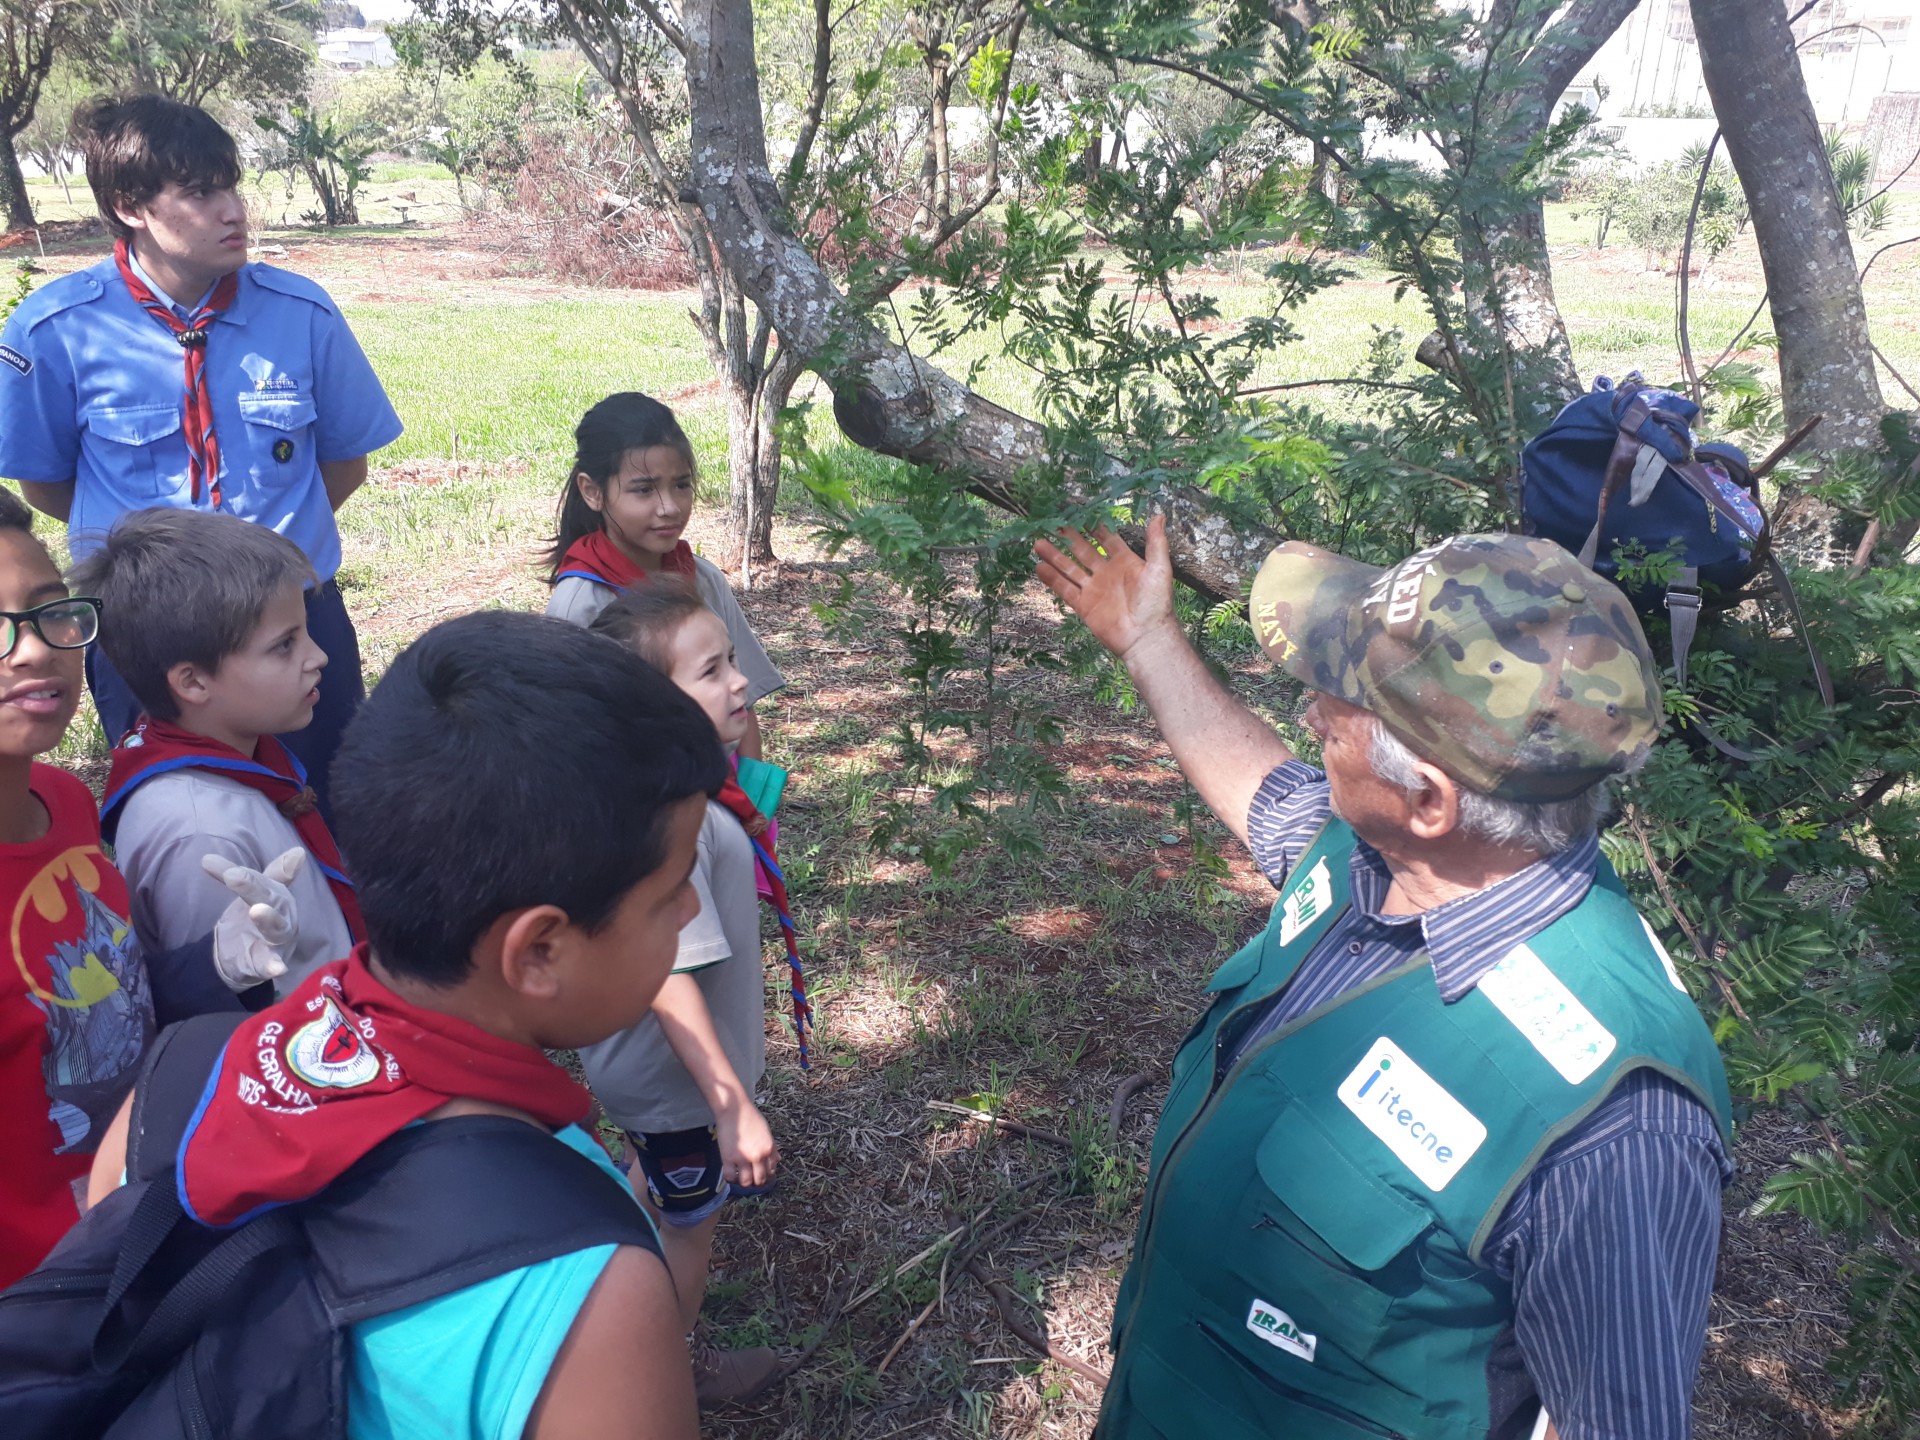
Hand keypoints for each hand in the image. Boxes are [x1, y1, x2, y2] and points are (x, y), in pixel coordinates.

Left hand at [203, 848, 305, 989]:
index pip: (272, 879)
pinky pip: (272, 964)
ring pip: (278, 928)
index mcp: (279, 897)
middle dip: (254, 886)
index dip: (283, 867)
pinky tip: (277, 968)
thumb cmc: (254, 920)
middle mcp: (284, 915)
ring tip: (258, 910)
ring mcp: (279, 940)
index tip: (297, 853)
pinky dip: (275, 965)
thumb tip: (219, 856)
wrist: (247, 958)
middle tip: (232, 875)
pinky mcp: (268, 964)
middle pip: (273, 898)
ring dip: (269, 919)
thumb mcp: (250, 895)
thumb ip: (240, 876)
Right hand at [715, 1100, 778, 1189]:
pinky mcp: (728, 1159)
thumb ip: (772, 1148)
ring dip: (745, 1182)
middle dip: (757, 1182)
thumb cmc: (750, 1117)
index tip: (762, 1174)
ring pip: (746, 1182)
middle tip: (752, 1178)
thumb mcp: (767, 1132)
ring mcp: (742, 1158)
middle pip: (760, 1180)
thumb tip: (777, 1160)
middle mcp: (757, 1156)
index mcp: (769, 1149)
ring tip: (742, 1177)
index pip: (772, 1171)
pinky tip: (732, 1174)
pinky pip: (730, 1177)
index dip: (767, 1175)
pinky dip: (731, 1179)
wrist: (734, 1110)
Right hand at [1033, 514, 1175, 662]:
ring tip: (1038, 543)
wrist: (1146, 636)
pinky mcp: (1084, 606)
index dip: (1094, 527)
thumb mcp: (1159, 568)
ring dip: (1054, 556)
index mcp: (1124, 562)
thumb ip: (1156, 542)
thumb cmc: (1156, 603)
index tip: (1079, 514)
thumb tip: (1159, 515)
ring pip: (1070, 569)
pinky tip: (1039, 567)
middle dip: (1068, 539)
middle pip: (1083, 552)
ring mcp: (1094, 589)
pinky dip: (1052, 579)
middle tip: (1053, 525)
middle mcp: (1106, 573)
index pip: (1106, 539)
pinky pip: (1065, 590)